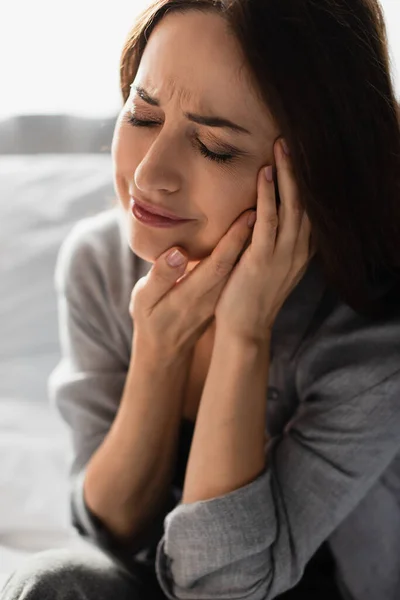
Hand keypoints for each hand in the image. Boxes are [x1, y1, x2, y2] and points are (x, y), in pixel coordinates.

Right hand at [129, 208, 254, 360]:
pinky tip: (255, 231)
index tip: (249, 214)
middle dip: (252, 233)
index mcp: (191, 294)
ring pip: (241, 266)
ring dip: (254, 240)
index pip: (219, 263)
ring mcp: (218, 296)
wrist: (164, 348)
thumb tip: (177, 253)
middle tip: (268, 203)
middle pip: (237, 261)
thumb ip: (161, 277)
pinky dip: (248, 250)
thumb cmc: (150, 318)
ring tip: (267, 210)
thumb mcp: (145, 299)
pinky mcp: (221, 295)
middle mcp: (211, 295)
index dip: (235, 239)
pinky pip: (237, 270)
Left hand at [215, 138, 314, 342]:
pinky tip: (265, 173)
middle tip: (295, 139)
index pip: (312, 209)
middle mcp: (299, 250)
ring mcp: (283, 255)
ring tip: (283, 145)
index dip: (310, 181)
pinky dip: (268, 196)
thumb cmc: (251, 294)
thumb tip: (266, 214)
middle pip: (307, 202)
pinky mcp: (262, 260)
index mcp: (302, 250)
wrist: (244, 328)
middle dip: (302, 170)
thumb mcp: (271, 265)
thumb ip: (274, 241)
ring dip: (288, 174)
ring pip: (292, 207)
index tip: (305, 155)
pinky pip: (268, 221)